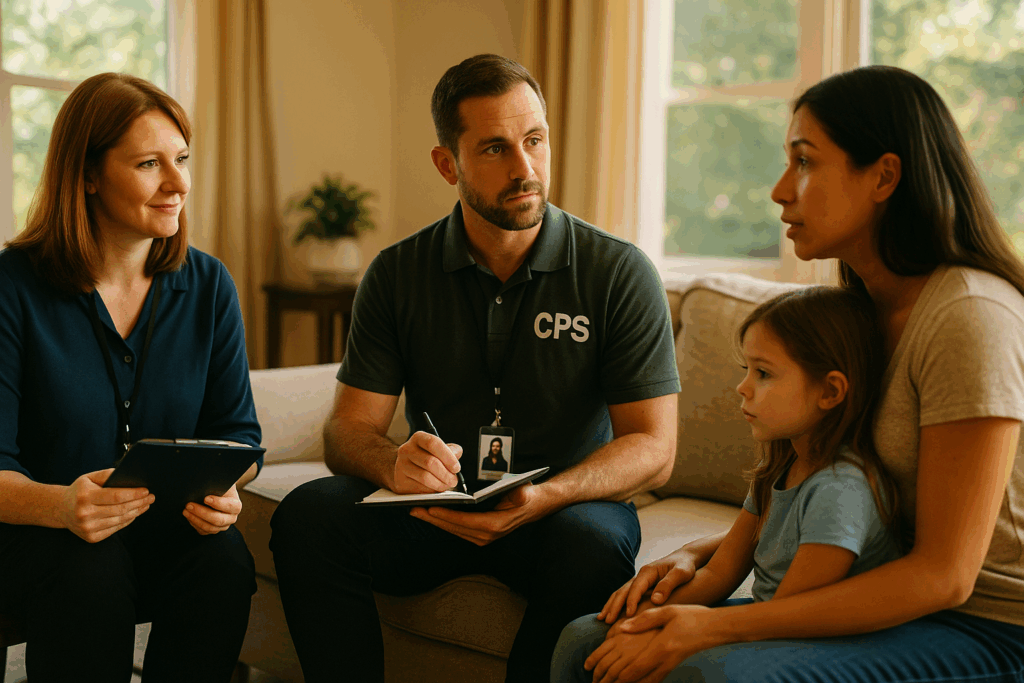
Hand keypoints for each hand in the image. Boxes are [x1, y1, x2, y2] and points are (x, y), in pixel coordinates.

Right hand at [60, 468, 153, 542]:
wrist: (61, 509)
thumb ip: (107, 475)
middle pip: (120, 509)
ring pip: (120, 520)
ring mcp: (88, 528)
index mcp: (85, 497)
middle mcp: (85, 514)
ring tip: (146, 505)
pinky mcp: (91, 537)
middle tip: (151, 497)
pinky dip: (127, 520)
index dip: (134, 494)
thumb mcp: (89, 478)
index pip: (115, 496)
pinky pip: (116, 529)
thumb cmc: (79, 491)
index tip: (146, 490)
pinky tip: (134, 513)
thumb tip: (128, 476)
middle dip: (139, 503)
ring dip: (136, 512)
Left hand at [183, 484, 241, 534]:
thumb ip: (216, 485)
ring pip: (209, 527)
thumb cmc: (219, 488)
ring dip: (195, 519)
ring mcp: (223, 526)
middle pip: (218, 520)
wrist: (219, 495)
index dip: (217, 503)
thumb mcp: (221, 484)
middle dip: (201, 513)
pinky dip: (194, 524)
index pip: (229, 506)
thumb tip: (203, 486)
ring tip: (185, 511)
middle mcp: (231, 518)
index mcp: (236, 506)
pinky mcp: (213, 530)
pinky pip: (203, 531)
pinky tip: (188, 516)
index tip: (205, 498)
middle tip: (189, 505)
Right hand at [392, 431, 463, 493]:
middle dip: (446, 474)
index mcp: (418, 438)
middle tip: (454, 480)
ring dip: (440, 483)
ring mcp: (401, 466)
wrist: (405, 468)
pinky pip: (419, 488)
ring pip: (425, 477)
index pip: (433, 443)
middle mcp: (407, 450)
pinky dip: (431, 490)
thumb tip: (457, 453)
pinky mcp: (400, 481)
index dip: (447, 456)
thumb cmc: (425, 457)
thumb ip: (450, 450)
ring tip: (447, 485)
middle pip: (430, 462)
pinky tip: (436, 488)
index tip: (456, 467)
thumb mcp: (438, 450)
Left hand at [409, 482, 553, 544]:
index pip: (466, 521)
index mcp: (495, 525)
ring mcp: (482, 537)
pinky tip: (431, 514)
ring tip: (417, 510)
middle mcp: (487, 535)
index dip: (447, 516)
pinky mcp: (479, 534)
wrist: (535, 507)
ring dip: (435, 521)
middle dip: (433, 519)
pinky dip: (443, 522)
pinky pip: (457, 529)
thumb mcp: (526, 491)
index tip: (430, 508)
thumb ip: (521, 493)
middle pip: (454, 528)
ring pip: (453, 530)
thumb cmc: (527, 496)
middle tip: (414, 509)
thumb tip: (517, 493)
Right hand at [598, 549, 697, 622]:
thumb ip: (668, 584)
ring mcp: (639, 580)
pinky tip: (611, 613)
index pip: (636, 588)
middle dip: (614, 606)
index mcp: (648, 572)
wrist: (686, 558)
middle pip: (623, 591)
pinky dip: (616, 604)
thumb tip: (655, 600)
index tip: (629, 615)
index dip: (631, 601)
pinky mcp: (641, 586)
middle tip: (607, 621)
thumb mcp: (681, 573)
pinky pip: (626, 595)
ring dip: (611, 605)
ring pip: (621, 593)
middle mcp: (640, 575)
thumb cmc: (685, 566)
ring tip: (602, 619)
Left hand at [599, 604, 718, 682]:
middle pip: (636, 680)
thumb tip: (621, 627)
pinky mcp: (674, 667)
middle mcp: (665, 662)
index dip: (615, 677)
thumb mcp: (667, 612)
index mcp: (660, 648)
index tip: (600, 679)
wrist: (715, 628)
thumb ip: (643, 619)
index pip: (633, 669)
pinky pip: (655, 680)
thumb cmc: (692, 617)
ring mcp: (670, 666)